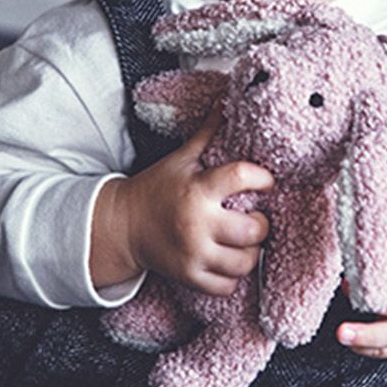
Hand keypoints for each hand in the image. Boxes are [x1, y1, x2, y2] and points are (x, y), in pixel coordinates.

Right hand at [90, 105, 272, 295]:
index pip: (243, 176)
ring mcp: (193, 255)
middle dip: (261, 223)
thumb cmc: (157, 188)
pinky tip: (228, 260)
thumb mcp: (180, 158)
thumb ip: (208, 133)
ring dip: (251, 251)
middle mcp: (197, 224)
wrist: (122, 226)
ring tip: (244, 240)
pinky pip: (228, 286)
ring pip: (246, 262)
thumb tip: (225, 100)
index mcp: (197, 189)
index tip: (265, 180)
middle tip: (254, 217)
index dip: (263, 177)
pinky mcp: (189, 278)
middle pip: (254, 230)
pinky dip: (234, 276)